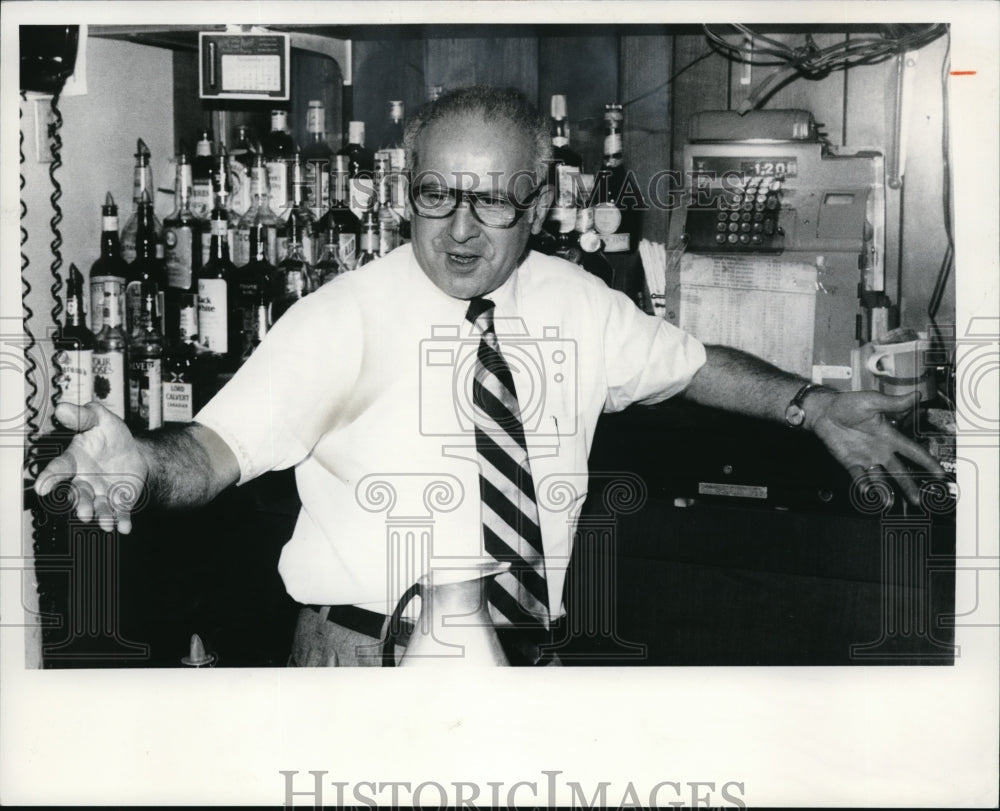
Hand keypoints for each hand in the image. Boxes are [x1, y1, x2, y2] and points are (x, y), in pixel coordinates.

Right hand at [34, 403, 149, 533]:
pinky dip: (122, 521)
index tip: (42, 488)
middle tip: (84, 513)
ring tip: (105, 523)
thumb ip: (83, 416)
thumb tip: (61, 408)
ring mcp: (101, 493)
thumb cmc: (110, 435)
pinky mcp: (119, 502)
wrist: (134, 450)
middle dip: (81, 505)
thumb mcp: (100, 419)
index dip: (50, 478)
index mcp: (74, 461)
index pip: (60, 469)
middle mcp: (84, 481)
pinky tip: (125, 527)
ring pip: (98, 508)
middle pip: (79, 495)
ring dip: (101, 516)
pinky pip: (119, 513)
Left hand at [809, 390, 946, 504]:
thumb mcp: (872, 401)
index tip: (939, 474)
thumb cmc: (848, 404)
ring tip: (889, 502)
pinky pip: (858, 476)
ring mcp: (865, 458)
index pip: (912, 451)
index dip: (927, 462)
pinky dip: (862, 484)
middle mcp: (880, 450)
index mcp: (890, 436)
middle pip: (898, 471)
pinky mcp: (850, 462)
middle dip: (908, 485)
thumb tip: (918, 395)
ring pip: (879, 478)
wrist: (824, 411)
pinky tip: (867, 491)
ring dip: (885, 490)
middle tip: (918, 500)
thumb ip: (894, 402)